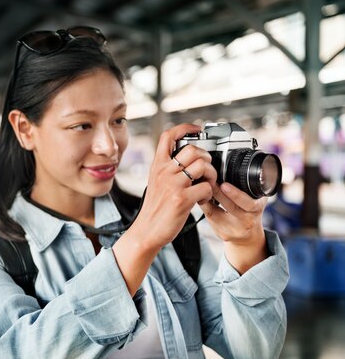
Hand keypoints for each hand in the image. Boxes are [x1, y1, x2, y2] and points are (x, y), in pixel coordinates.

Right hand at [130, 124, 216, 249]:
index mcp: (157, 165)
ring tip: (207, 185)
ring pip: (203, 165)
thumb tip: (186, 158)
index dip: (185, 128)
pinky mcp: (182, 199)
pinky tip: (203, 200)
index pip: (168, 136)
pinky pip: (206, 187)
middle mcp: (164, 171)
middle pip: (192, 149)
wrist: (147, 230)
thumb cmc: (154, 208)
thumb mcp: (156, 182)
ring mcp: (173, 184)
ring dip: (211, 175)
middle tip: (205, 169)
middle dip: (206, 157)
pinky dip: (209, 194)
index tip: (197, 129)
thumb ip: (167, 168)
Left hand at [199, 182, 268, 272]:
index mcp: (257, 209)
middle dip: (219, 194)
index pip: (249, 203)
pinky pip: (210, 218)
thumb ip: (247, 188)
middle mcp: (247, 221)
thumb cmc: (248, 212)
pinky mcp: (223, 234)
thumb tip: (227, 170)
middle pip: (232, 208)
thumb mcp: (253, 200)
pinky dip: (204, 206)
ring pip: (217, 213)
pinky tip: (199, 198)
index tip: (224, 184)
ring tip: (201, 188)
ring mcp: (234, 230)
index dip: (236, 194)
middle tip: (209, 183)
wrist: (248, 236)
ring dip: (207, 200)